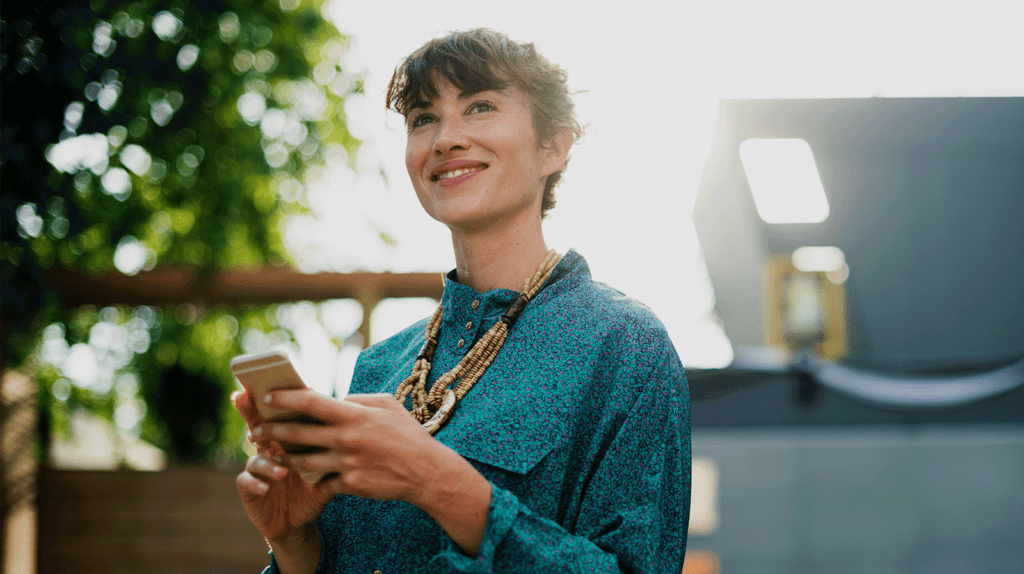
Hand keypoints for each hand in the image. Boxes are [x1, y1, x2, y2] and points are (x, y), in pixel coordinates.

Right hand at [233, 390, 332, 543]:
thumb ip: (335, 446)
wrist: (300, 520)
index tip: (269, 383)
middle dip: (250, 412)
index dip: (273, 399)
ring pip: (255, 457)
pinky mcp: (250, 488)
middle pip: (257, 425)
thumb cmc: (315, 487)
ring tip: (283, 469)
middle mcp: (269, 449)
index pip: (280, 414)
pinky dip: (255, 483)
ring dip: (267, 462)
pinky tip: (265, 488)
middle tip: (245, 398)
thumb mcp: (327, 466)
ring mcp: (257, 468)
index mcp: (288, 439)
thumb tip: (355, 422)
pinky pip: (247, 482)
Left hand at [259, 391, 491, 555]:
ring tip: (277, 452)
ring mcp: (346, 464)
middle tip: (257, 429)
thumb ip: (357, 400)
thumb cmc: (407, 434)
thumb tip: (335, 399)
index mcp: (354, 415)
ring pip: (303, 461)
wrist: (426, 471)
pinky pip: (322, 480)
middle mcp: (346, 439)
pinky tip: (308, 473)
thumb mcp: (386, 404)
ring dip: (286, 456)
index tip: (268, 397)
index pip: (310, 402)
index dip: (285, 398)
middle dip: (272, 430)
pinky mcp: (349, 484)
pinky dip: (314, 476)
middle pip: (297, 433)